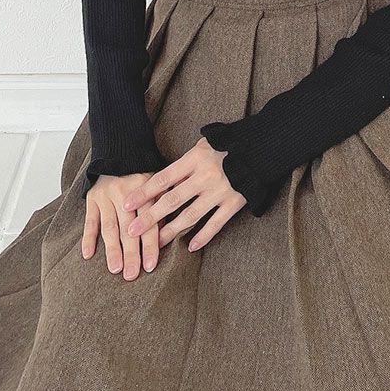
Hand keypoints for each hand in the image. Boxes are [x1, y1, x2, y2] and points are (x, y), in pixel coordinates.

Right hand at [82, 172, 159, 280]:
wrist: (121, 149)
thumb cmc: (144, 171)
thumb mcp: (159, 183)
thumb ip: (162, 206)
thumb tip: (169, 235)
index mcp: (146, 191)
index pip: (149, 224)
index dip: (149, 246)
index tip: (150, 266)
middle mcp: (125, 194)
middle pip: (128, 229)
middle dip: (131, 254)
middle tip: (132, 276)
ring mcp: (106, 196)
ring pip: (110, 227)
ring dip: (112, 250)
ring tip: (115, 269)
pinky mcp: (92, 198)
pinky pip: (89, 220)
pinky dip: (88, 237)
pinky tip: (88, 254)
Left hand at [122, 136, 245, 252]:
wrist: (262, 147)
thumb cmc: (229, 144)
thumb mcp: (205, 144)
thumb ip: (186, 162)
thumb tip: (164, 179)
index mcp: (195, 159)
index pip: (163, 178)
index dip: (144, 192)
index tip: (127, 203)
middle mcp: (205, 176)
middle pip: (172, 200)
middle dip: (150, 217)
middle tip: (132, 231)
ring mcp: (220, 191)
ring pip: (191, 215)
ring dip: (171, 230)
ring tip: (156, 243)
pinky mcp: (235, 202)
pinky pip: (216, 223)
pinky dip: (204, 236)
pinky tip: (191, 247)